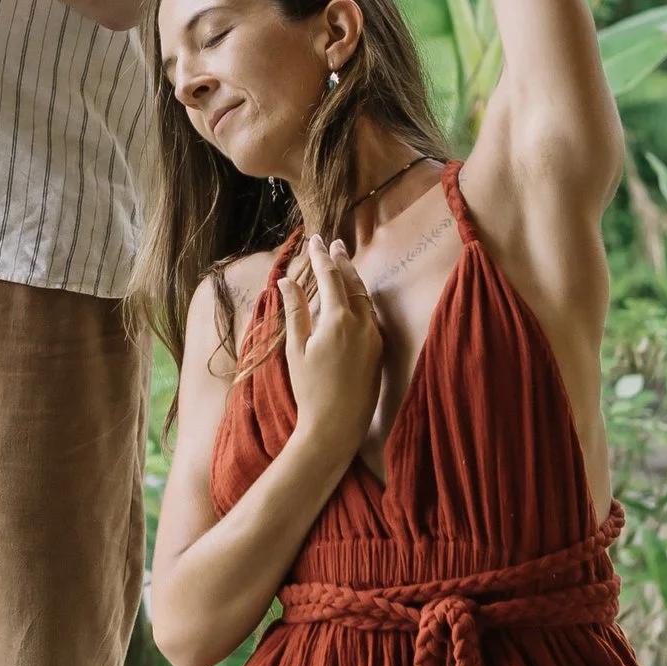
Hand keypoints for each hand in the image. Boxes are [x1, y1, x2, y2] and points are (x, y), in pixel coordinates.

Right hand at [280, 237, 383, 468]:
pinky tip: (354, 299)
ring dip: (354, 279)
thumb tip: (287, 280)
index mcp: (338, 320)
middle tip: (334, 243)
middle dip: (342, 261)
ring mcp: (374, 337)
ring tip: (344, 264)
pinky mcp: (379, 350)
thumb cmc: (310, 390)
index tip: (314, 239)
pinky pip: (370, 315)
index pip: (330, 277)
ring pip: (365, 298)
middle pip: (354, 282)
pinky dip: (361, 300)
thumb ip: (295, 311)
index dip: (321, 256)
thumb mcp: (295, 348)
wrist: (337, 426)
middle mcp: (362, 323)